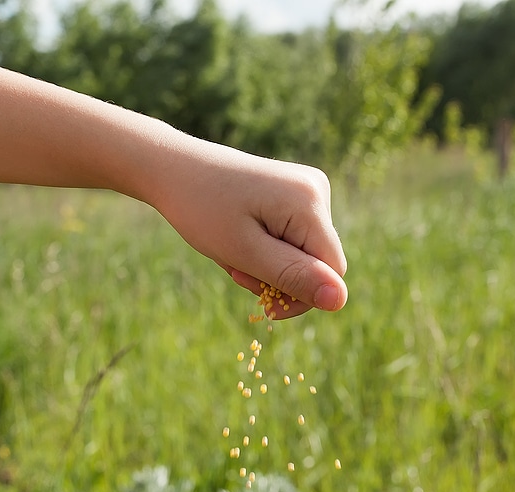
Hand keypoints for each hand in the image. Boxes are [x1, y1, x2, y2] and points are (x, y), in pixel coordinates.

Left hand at [147, 140, 347, 317]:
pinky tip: (241, 238)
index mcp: (310, 203)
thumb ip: (294, 276)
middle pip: (319, 263)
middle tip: (236, 271)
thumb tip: (340, 301)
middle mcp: (318, 190)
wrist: (175, 168)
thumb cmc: (203, 210)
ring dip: (270, 266)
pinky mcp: (297, 193)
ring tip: (233, 253)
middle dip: (280, 278)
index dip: (301, 295)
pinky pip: (295, 238)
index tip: (259, 296)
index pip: (332, 272)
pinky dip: (268, 249)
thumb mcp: (245, 252)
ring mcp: (309, 189)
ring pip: (306, 253)